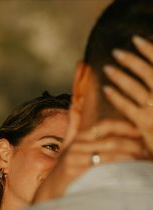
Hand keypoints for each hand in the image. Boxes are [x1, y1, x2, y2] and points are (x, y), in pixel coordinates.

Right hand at [33, 119, 147, 202]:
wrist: (50, 193)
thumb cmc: (63, 171)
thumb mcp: (66, 148)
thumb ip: (72, 128)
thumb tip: (74, 106)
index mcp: (79, 138)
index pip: (104, 126)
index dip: (124, 126)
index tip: (139, 132)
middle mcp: (77, 146)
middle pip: (111, 140)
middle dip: (132, 144)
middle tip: (146, 150)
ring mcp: (76, 159)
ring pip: (109, 154)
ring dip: (129, 157)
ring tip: (142, 161)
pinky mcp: (76, 172)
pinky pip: (102, 168)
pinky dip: (118, 168)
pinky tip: (128, 171)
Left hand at [103, 36, 152, 154]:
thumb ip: (151, 93)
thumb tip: (145, 80)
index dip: (151, 50)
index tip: (139, 40)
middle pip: (149, 72)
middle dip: (133, 59)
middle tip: (118, 52)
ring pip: (136, 87)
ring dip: (121, 75)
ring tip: (108, 67)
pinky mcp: (146, 125)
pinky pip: (128, 106)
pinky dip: (117, 95)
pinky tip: (106, 89)